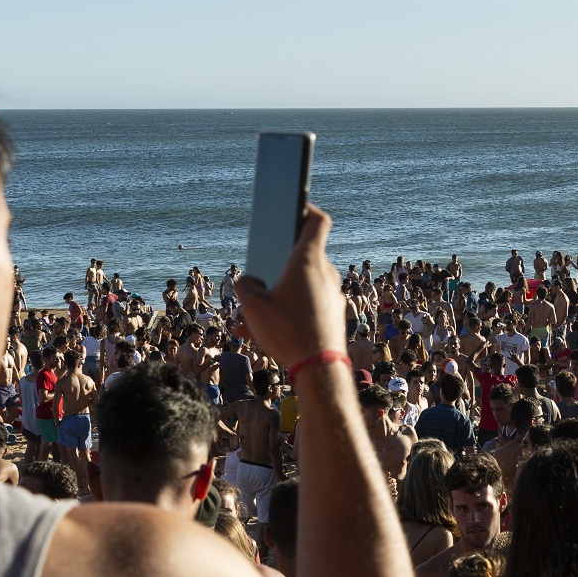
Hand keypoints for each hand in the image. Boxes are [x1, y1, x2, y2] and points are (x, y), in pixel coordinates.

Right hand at [234, 205, 345, 371]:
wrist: (319, 370)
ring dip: (276, 295)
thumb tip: (248, 282)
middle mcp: (325, 273)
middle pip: (302, 256)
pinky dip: (286, 313)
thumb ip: (244, 286)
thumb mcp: (252, 306)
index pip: (316, 220)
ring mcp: (332, 294)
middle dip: (276, 264)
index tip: (293, 205)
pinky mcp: (333, 315)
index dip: (305, 208)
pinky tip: (261, 333)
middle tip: (258, 270)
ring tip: (249, 316)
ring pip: (300, 286)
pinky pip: (306, 306)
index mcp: (308, 259)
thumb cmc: (287, 331)